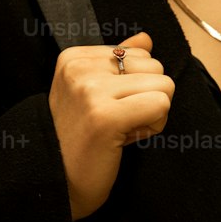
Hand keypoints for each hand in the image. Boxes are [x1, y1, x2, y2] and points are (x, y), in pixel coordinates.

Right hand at [47, 32, 173, 219]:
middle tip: (119, 122)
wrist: (57, 182)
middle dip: (148, 97)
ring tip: (122, 130)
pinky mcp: (106, 116)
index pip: (140, 53)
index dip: (135, 85)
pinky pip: (161, 105)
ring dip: (152, 114)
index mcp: (73, 58)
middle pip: (155, 66)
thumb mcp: (93, 91)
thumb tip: (146, 38)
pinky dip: (154, 126)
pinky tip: (127, 139)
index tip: (109, 107)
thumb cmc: (79, 139)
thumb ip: (119, 62)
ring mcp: (90, 91)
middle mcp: (79, 69)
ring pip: (163, 86)